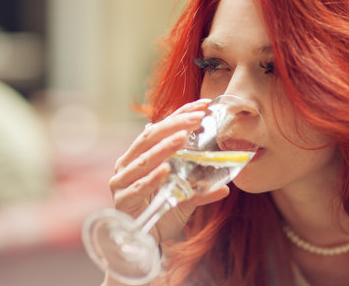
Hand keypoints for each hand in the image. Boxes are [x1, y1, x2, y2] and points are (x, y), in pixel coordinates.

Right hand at [109, 99, 229, 243]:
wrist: (145, 242)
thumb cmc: (161, 213)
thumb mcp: (185, 198)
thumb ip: (200, 190)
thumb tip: (226, 187)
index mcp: (141, 155)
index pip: (160, 128)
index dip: (180, 115)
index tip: (202, 105)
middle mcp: (128, 163)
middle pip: (149, 137)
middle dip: (174, 125)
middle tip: (196, 118)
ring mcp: (122, 181)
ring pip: (143, 160)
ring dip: (164, 147)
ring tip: (183, 137)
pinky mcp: (122, 200)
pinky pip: (138, 186)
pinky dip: (153, 178)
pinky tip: (166, 170)